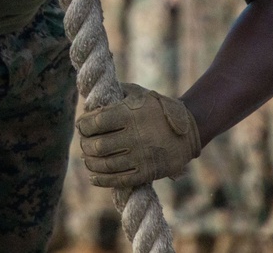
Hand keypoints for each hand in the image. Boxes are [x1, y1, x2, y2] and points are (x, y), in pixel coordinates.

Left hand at [77, 82, 200, 188]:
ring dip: (91, 162)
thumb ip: (119, 92)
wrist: (190, 130)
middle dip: (85, 144)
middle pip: (97, 145)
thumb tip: (95, 98)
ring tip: (87, 157)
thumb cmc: (160, 109)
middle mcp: (134, 136)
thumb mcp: (142, 93)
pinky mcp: (146, 173)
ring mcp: (140, 156)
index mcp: (131, 114)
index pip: (96, 122)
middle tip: (84, 142)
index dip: (84, 125)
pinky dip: (101, 180)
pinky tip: (93, 176)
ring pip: (105, 164)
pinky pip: (118, 180)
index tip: (81, 125)